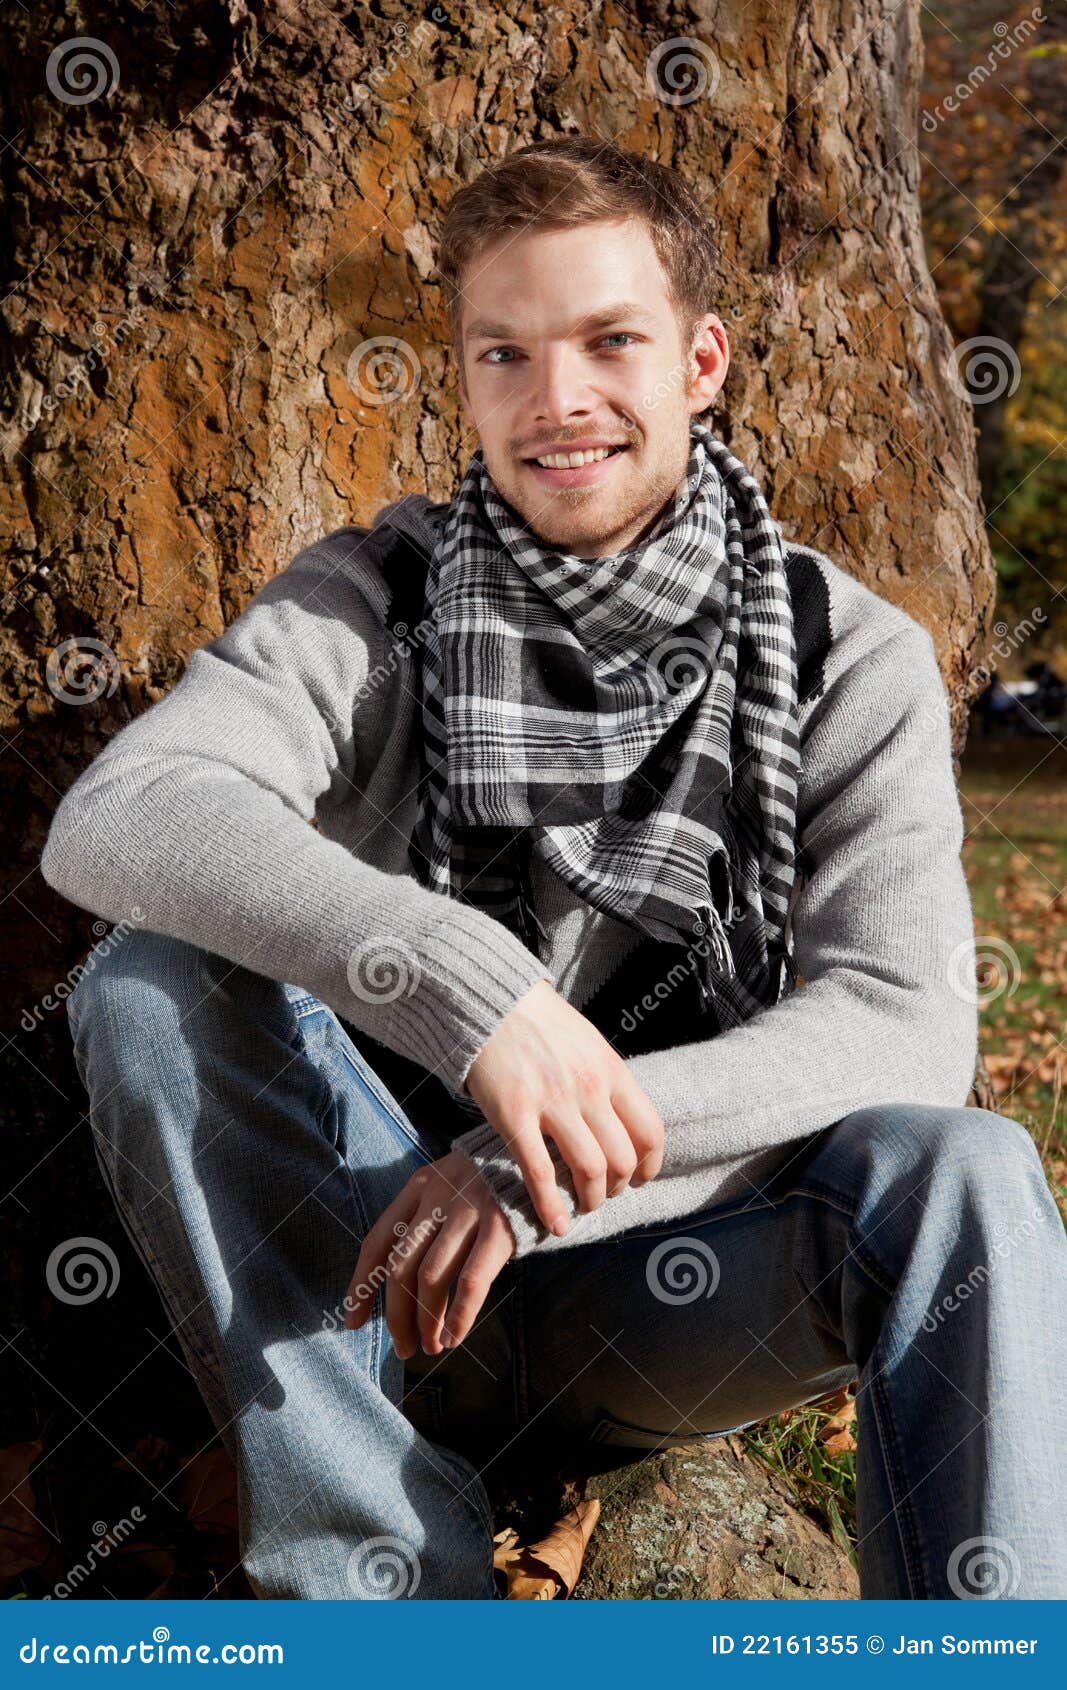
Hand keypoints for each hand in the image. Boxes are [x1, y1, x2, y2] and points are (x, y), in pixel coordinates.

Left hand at [342, 1151, 514, 1356]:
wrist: (545, 1156)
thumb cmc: (495, 1181)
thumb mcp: (452, 1184)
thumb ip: (426, 1218)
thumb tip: (398, 1280)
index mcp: (420, 1185)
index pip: (377, 1241)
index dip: (361, 1286)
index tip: (352, 1321)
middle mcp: (438, 1195)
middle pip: (401, 1267)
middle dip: (397, 1315)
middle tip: (404, 1347)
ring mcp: (468, 1210)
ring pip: (430, 1277)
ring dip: (426, 1321)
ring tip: (431, 1346)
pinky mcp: (500, 1226)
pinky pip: (470, 1280)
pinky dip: (459, 1316)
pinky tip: (455, 1337)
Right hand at [463, 979, 664, 1235]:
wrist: (492, 1000)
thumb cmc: (541, 1022)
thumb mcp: (589, 1043)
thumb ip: (606, 1080)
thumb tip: (621, 1118)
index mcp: (612, 1071)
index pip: (650, 1131)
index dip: (650, 1165)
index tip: (640, 1178)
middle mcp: (589, 1089)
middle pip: (622, 1158)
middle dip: (618, 1187)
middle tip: (604, 1193)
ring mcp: (552, 1103)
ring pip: (590, 1170)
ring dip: (591, 1199)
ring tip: (582, 1206)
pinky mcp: (514, 1115)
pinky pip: (539, 1173)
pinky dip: (550, 1206)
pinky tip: (555, 1223)